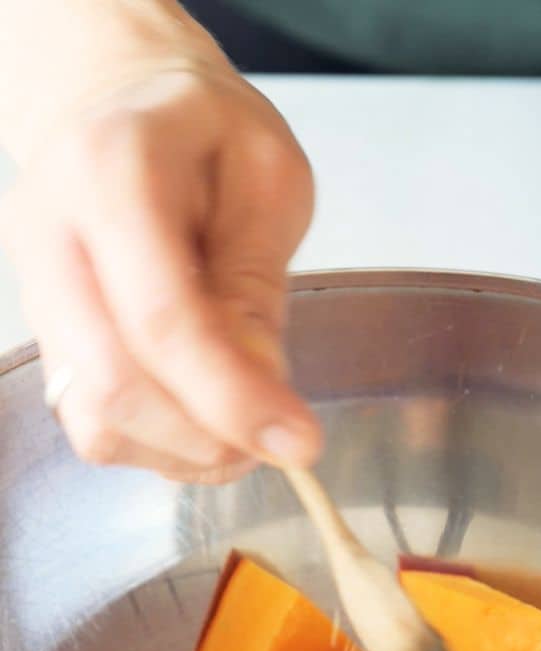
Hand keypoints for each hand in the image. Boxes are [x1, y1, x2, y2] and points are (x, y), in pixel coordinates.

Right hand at [1, 62, 319, 481]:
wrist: (118, 106)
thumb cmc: (202, 133)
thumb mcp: (267, 176)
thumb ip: (257, 278)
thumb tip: (259, 382)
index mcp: (110, 172)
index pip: (162, 317)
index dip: (233, 397)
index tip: (299, 443)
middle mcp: (51, 239)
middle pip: (114, 383)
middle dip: (208, 437)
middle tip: (278, 441)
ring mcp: (38, 296)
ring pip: (96, 421)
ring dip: (184, 450)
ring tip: (245, 427)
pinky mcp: (48, 340)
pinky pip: (93, 426)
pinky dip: (159, 445)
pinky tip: (205, 419)